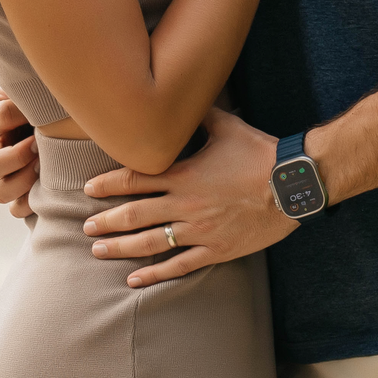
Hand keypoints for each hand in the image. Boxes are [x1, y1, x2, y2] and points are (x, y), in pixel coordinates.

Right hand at [0, 84, 38, 217]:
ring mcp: (3, 173)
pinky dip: (32, 203)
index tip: (37, 112)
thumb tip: (38, 89)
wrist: (61, 113)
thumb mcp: (34, 82)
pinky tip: (48, 187)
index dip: (17, 115)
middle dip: (16, 157)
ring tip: (44, 167)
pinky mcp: (19, 192)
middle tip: (40, 146)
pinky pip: (17, 209)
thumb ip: (30, 84)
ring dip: (23, 183)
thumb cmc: (46, 94)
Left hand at [79, 108, 297, 286]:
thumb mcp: (228, 127)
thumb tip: (183, 98)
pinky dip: (154, 273)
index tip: (89, 189)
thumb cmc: (261, 153)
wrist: (292, 185)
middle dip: (106, 220)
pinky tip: (133, 279)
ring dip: (120, 247)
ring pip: (149, 242)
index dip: (108, 185)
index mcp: (184, 174)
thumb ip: (201, 116)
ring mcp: (199, 229)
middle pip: (134, 214)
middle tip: (85, 225)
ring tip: (97, 250)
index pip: (135, 179)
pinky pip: (179, 265)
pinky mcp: (215, 249)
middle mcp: (185, 204)